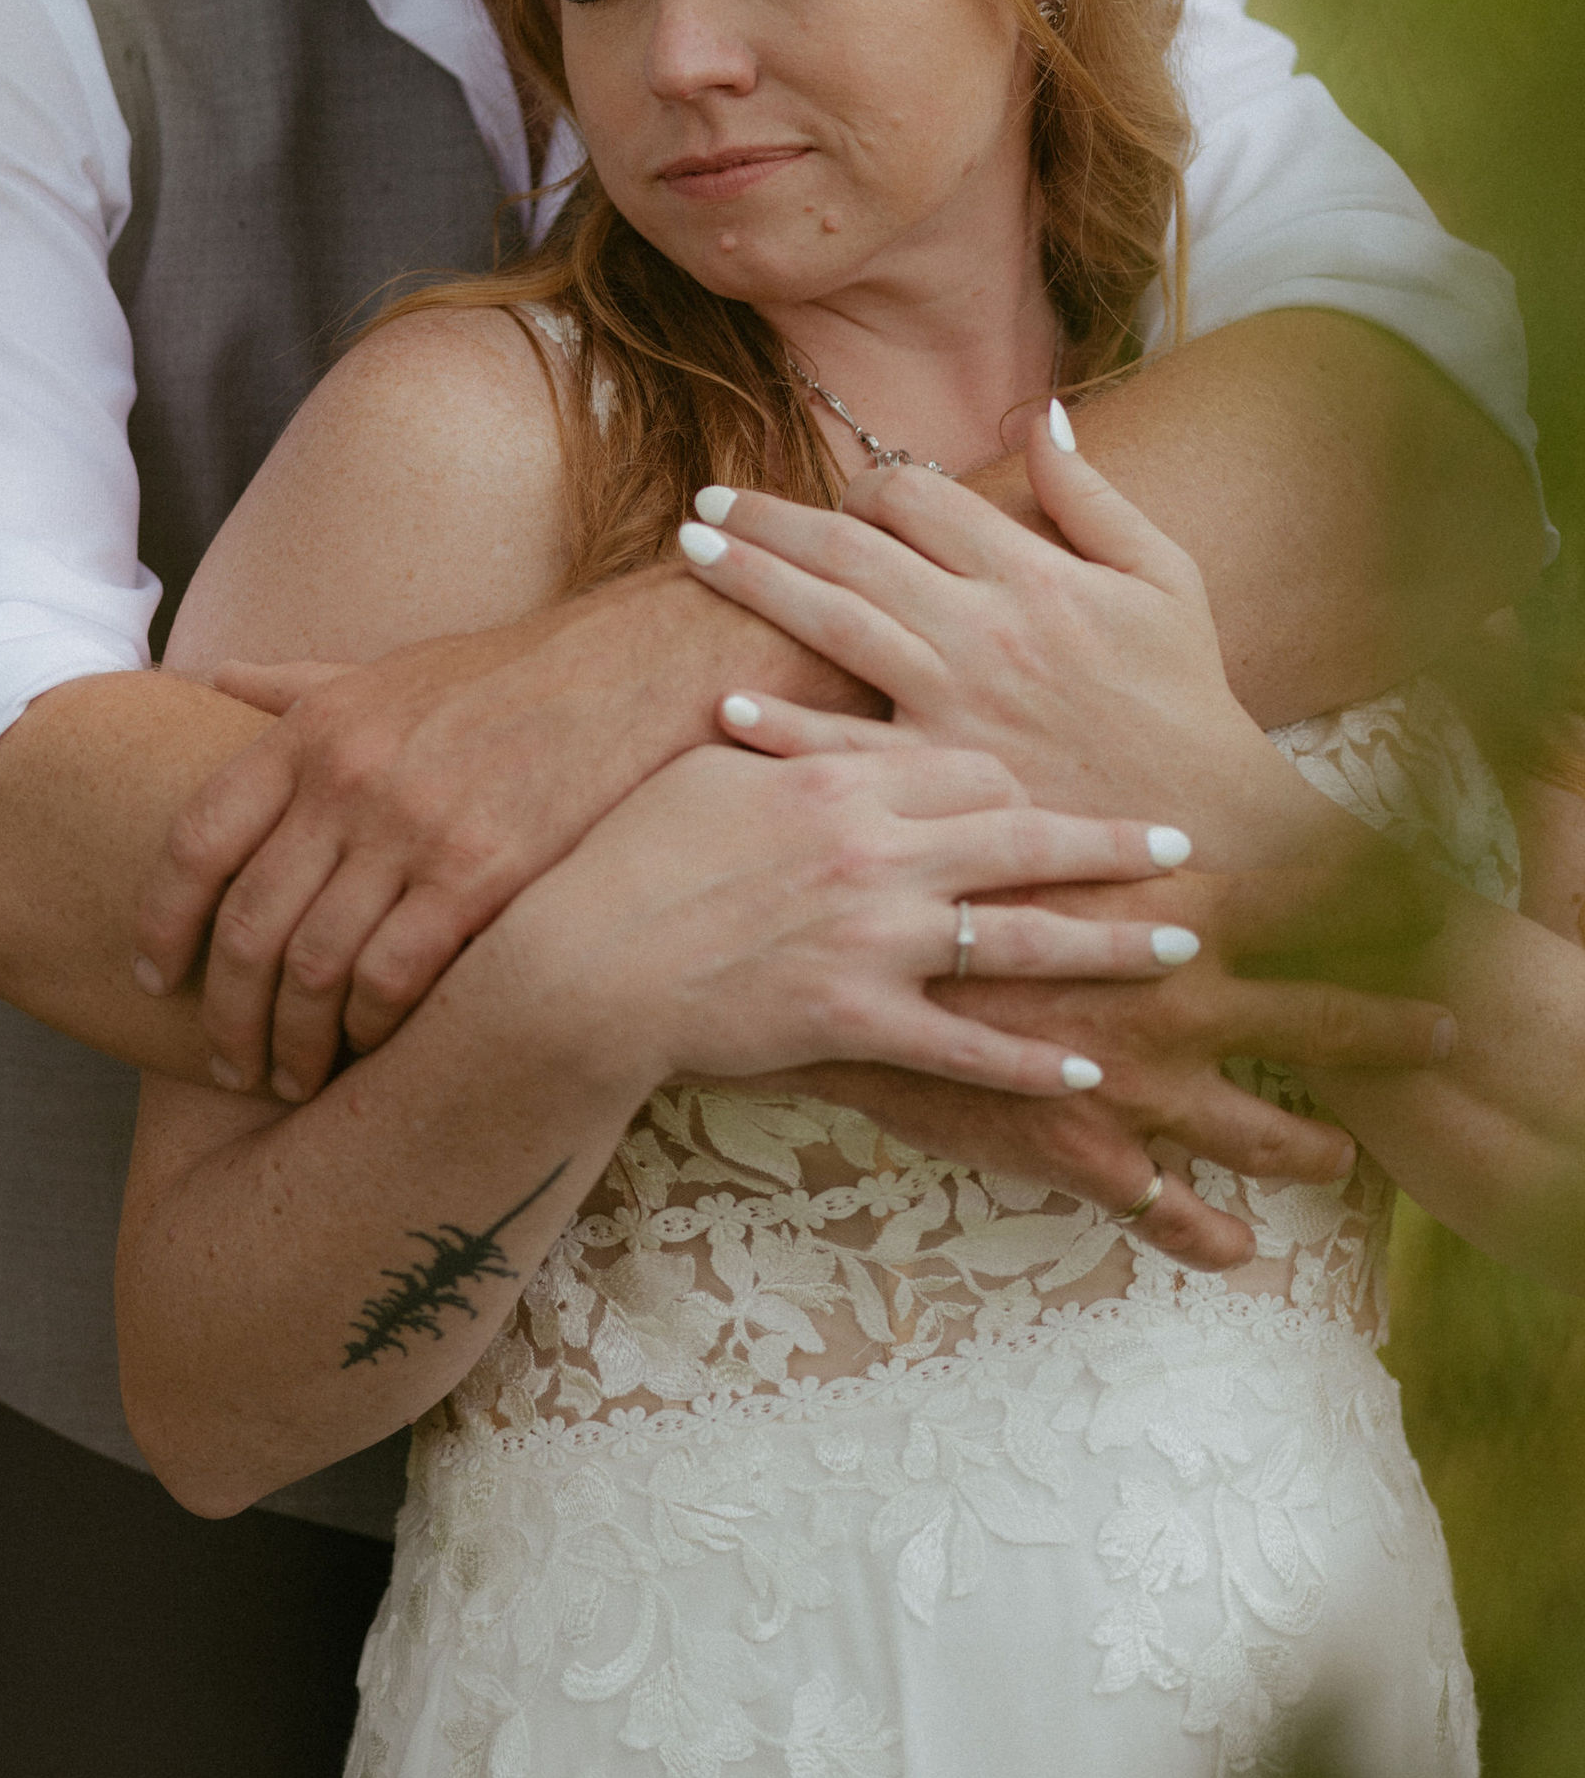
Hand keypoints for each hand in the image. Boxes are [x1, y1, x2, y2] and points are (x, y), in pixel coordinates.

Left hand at [134, 576, 823, 1099]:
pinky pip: (396, 982)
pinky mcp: (483, 877)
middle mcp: (349, 779)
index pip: (196, 842)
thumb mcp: (385, 667)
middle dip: (225, 1015)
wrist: (636, 671)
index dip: (160, 924)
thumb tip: (212, 678)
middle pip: (247, 927)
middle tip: (227, 1062)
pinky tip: (374, 1053)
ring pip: (314, 971)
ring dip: (292, 1044)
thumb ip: (295, 686)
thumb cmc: (506, 680)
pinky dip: (372, 1033)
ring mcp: (414, 829)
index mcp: (313, 730)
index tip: (153, 979)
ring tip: (292, 1079)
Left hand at [679, 413, 1338, 863]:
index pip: (921, 496)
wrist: (1214, 825)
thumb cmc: (1185, 697)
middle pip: (855, 548)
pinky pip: (851, 749)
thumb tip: (1042, 413)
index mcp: (1034, 573)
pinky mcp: (944, 780)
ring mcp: (959, 705)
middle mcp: (986, 629)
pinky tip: (725, 704)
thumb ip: (1094, 495)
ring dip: (755, 581)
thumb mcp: (1164, 578)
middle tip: (703, 503)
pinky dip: (786, 726)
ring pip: (836, 624)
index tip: (839, 498)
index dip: (868, 484)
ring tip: (691, 551)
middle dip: (771, 518)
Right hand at [708, 689, 1450, 1263]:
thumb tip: (858, 711)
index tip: (1077, 791)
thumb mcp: (722, 773)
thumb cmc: (637, 856)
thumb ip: (805, 746)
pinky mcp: (855, 1025)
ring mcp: (871, 942)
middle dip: (1116, 846)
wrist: (584, 960)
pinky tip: (1095, 1066)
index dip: (1031, 781)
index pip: (970, 766)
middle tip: (1193, 849)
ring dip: (1110, 946)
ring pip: (1020, 942)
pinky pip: (965, 1047)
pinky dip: (1033, 1057)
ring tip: (1190, 950)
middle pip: (1026, 840)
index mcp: (846, 779)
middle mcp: (876, 853)